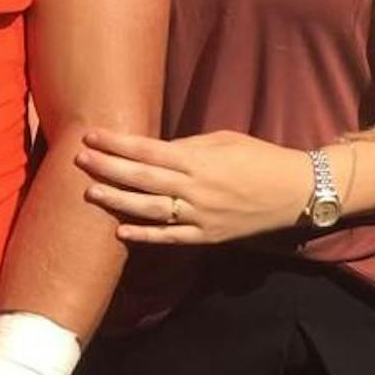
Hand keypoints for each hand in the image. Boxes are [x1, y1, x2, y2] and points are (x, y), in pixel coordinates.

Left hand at [78, 126, 313, 245]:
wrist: (295, 192)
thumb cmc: (259, 157)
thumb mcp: (224, 140)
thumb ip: (187, 146)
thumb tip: (153, 151)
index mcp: (200, 160)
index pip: (148, 150)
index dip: (117, 143)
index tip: (91, 136)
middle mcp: (196, 189)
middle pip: (142, 179)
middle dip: (108, 168)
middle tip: (78, 159)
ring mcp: (201, 216)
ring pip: (150, 210)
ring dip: (117, 202)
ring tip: (90, 193)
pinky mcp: (207, 236)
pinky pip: (171, 238)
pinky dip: (145, 236)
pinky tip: (120, 232)